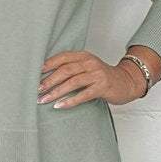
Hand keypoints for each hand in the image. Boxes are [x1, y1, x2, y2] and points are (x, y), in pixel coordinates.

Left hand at [38, 49, 154, 107]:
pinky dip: (70, 101)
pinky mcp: (102, 87)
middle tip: (36, 90)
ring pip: (72, 82)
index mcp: (84, 56)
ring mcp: (97, 75)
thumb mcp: (87, 67)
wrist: (126, 82)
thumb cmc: (102, 77)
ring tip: (44, 100)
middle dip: (49, 80)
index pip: (62, 57)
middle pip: (65, 70)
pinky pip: (83, 95)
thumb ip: (72, 68)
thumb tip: (47, 76)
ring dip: (56, 92)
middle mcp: (90, 63)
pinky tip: (59, 106)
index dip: (48, 64)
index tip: (34, 73)